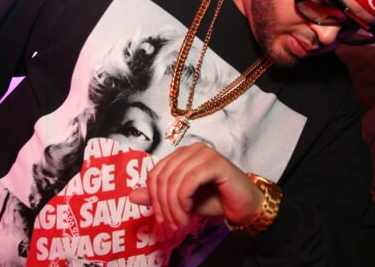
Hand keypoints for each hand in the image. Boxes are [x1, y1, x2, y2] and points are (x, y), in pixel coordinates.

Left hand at [128, 143, 262, 230]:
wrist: (243, 206)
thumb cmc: (214, 200)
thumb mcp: (180, 201)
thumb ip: (157, 196)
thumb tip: (131, 196)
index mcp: (181, 155)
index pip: (155, 173)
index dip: (153, 198)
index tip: (162, 219)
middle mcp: (191, 150)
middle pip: (162, 177)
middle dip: (163, 205)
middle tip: (172, 224)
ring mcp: (204, 153)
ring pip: (174, 180)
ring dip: (174, 207)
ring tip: (181, 222)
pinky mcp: (215, 162)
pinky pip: (189, 180)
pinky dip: (184, 199)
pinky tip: (189, 211)